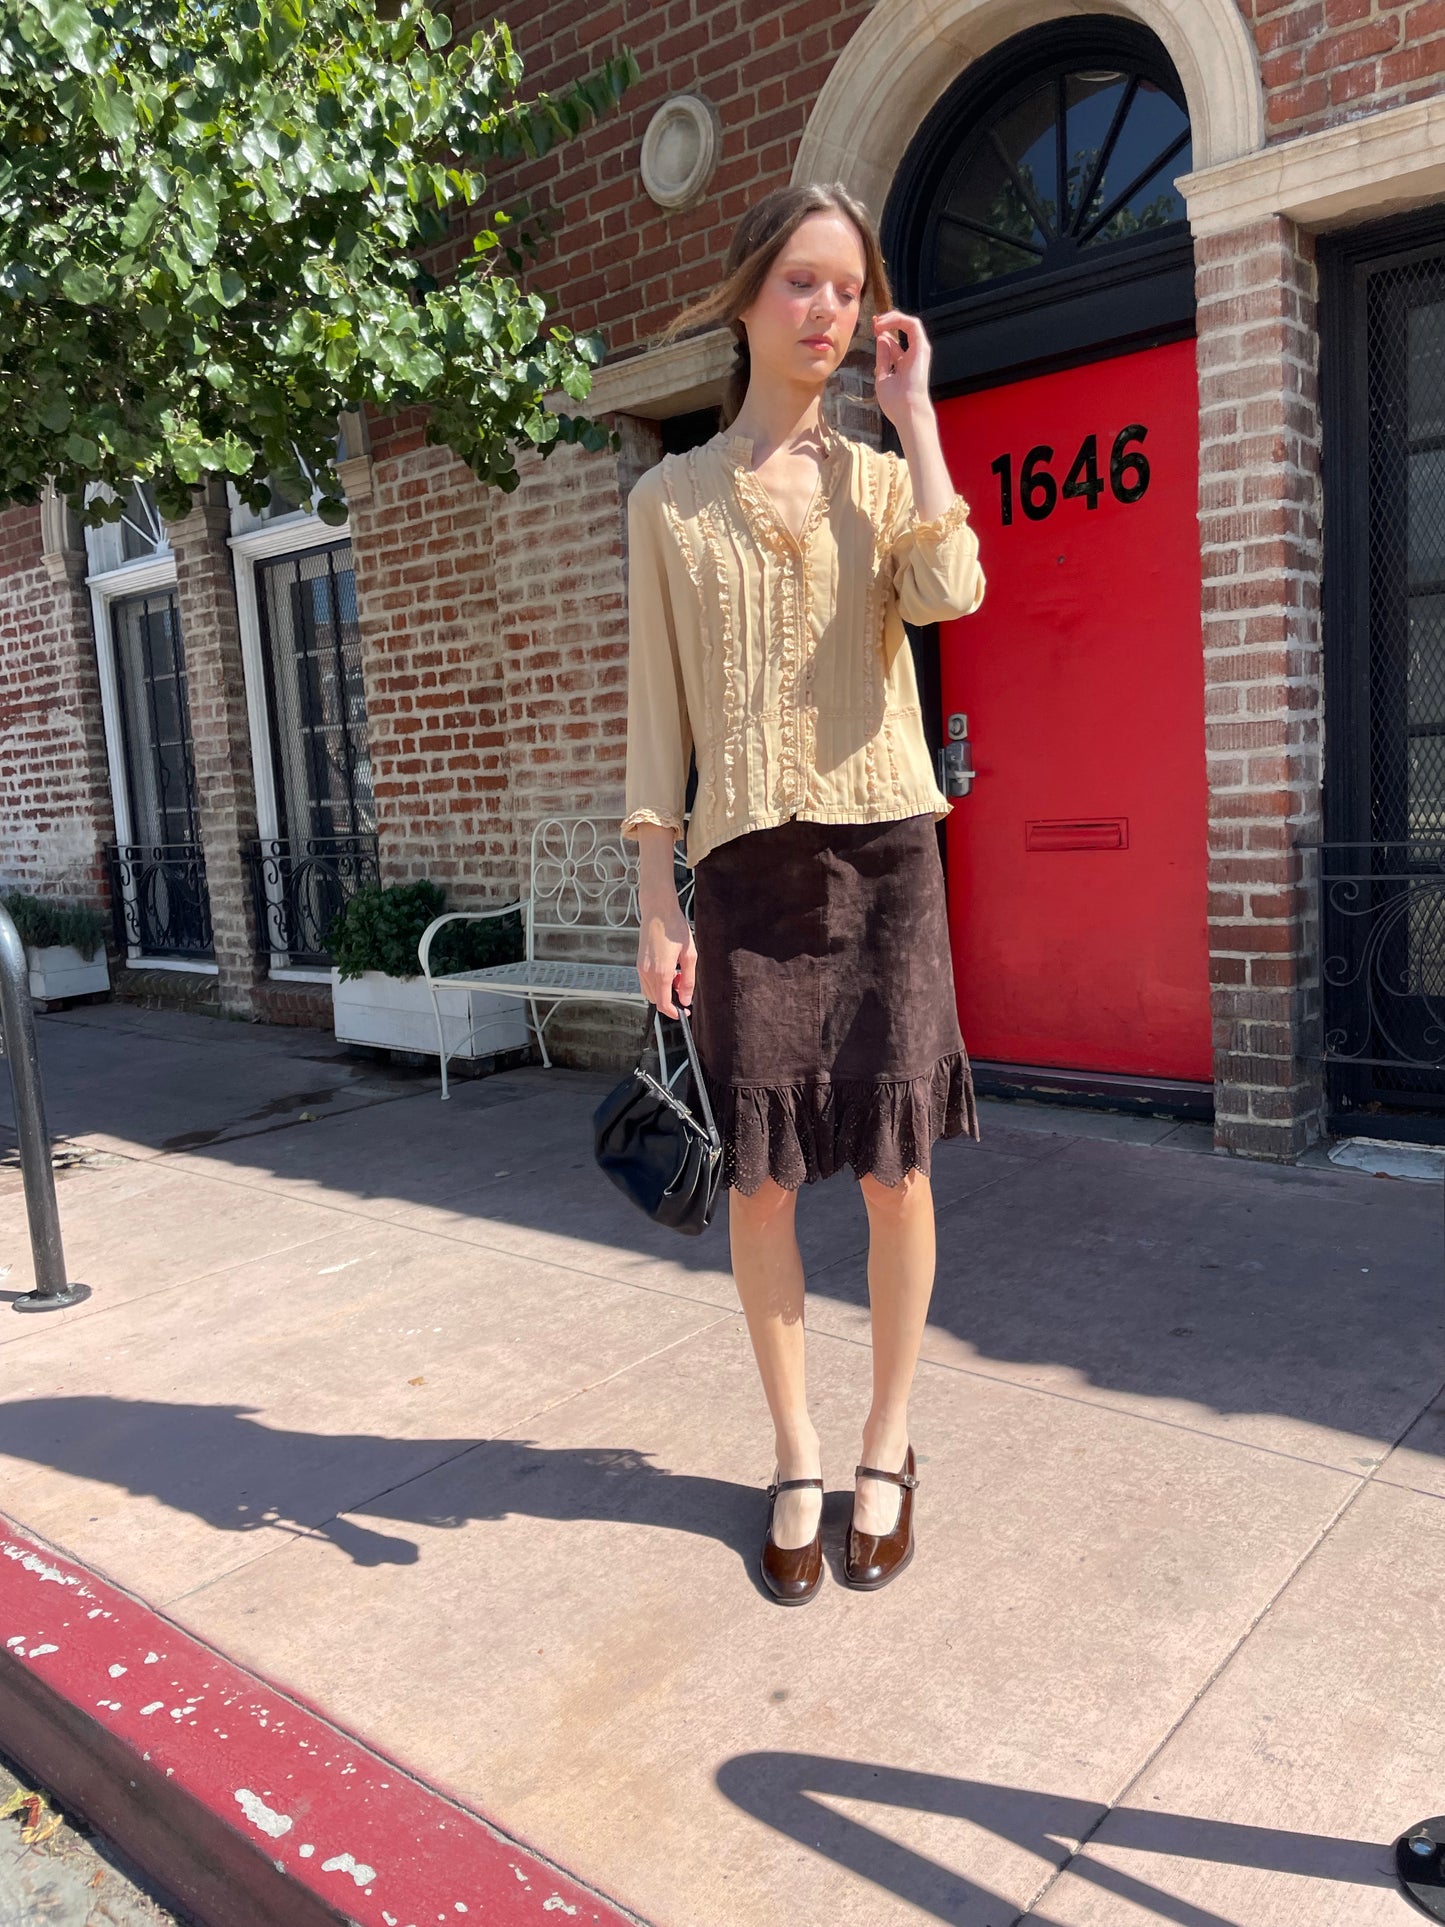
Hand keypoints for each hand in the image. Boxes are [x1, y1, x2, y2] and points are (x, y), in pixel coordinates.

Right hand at [637, 893, 696, 1018]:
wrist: (658, 911)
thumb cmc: (675, 929)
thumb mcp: (690, 955)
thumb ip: (688, 980)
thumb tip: (685, 998)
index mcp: (661, 972)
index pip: (663, 1004)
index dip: (674, 1013)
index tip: (683, 1013)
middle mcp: (647, 973)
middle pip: (656, 1000)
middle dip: (670, 999)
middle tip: (683, 984)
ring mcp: (641, 968)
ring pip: (650, 992)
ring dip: (663, 991)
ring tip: (676, 974)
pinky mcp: (639, 963)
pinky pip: (646, 982)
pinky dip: (657, 983)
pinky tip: (668, 969)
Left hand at [872, 309, 932, 429]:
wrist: (906, 411)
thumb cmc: (895, 401)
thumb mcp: (882, 375)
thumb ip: (883, 356)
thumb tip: (881, 338)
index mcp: (903, 364)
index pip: (893, 342)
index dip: (882, 332)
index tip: (873, 328)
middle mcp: (912, 355)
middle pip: (901, 330)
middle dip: (887, 322)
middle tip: (874, 322)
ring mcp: (918, 350)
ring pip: (909, 323)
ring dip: (892, 318)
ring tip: (878, 321)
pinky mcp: (922, 347)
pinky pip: (913, 324)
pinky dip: (898, 320)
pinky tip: (884, 323)